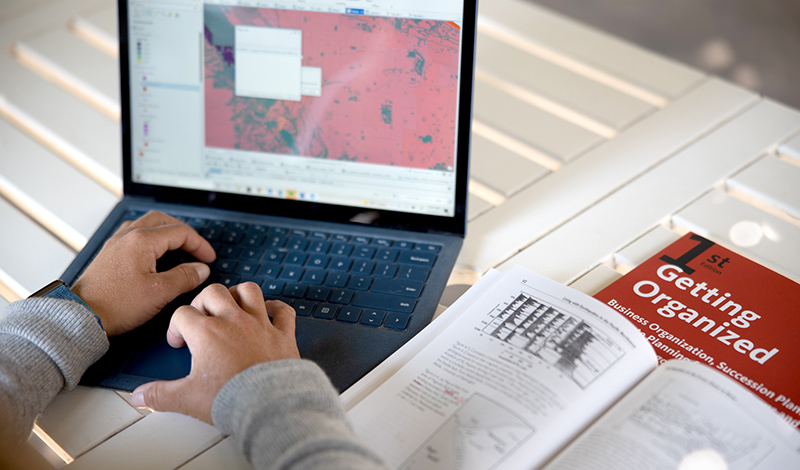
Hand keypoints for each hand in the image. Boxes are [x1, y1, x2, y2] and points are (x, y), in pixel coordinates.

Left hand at [70, 211, 215, 336]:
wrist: (82, 316)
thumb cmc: (116, 305)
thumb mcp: (160, 293)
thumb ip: (185, 277)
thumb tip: (201, 269)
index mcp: (142, 240)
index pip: (180, 232)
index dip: (199, 245)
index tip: (208, 259)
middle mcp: (128, 236)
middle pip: (163, 221)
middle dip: (185, 233)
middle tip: (197, 249)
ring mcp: (117, 243)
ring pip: (148, 225)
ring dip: (167, 232)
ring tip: (179, 247)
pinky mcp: (110, 253)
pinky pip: (135, 235)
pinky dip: (151, 239)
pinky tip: (155, 254)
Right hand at [130, 282, 299, 423]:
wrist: (270, 406)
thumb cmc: (232, 400)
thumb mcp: (187, 399)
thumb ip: (160, 395)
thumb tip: (140, 396)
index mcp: (207, 333)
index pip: (182, 314)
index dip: (176, 327)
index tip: (179, 342)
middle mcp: (234, 322)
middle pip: (213, 292)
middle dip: (202, 302)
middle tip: (201, 318)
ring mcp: (260, 325)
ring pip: (249, 290)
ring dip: (238, 294)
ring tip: (231, 306)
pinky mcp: (283, 334)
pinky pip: (283, 310)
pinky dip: (276, 307)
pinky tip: (269, 311)